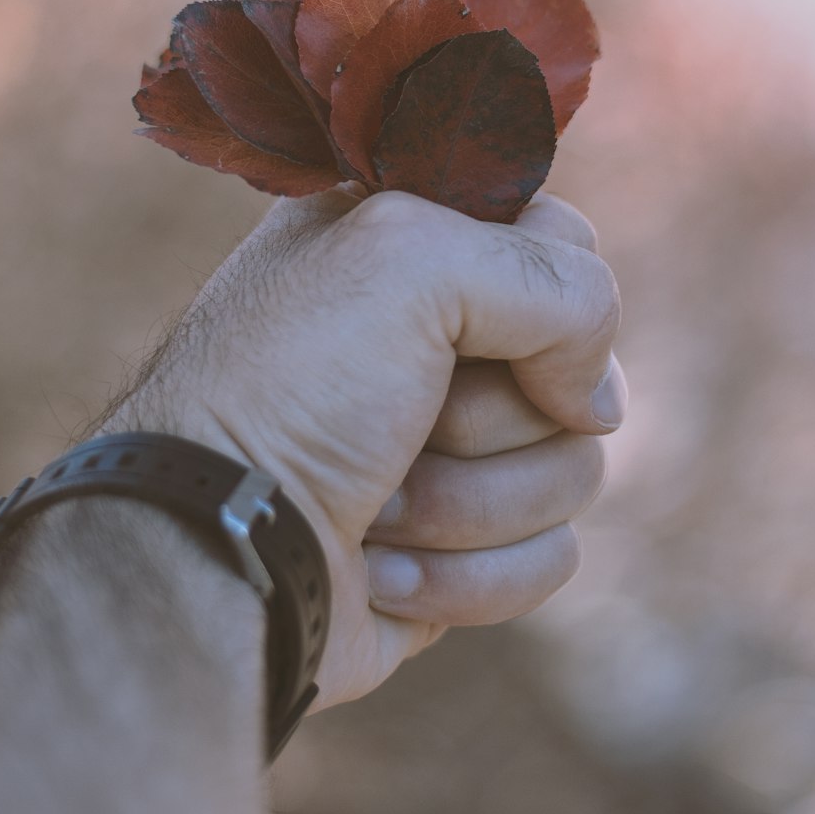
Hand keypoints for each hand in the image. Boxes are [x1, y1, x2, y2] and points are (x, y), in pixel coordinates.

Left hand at [107, 187, 624, 707]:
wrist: (215, 553)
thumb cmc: (287, 386)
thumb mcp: (408, 258)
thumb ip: (552, 279)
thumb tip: (599, 402)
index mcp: (407, 244)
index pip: (559, 240)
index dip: (547, 294)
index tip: (479, 328)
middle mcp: (433, 340)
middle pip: (582, 365)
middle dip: (492, 412)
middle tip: (401, 417)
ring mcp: (453, 450)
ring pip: (576, 469)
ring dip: (470, 501)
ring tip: (378, 500)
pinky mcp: (464, 549)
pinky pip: (552, 556)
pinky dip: (466, 573)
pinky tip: (376, 565)